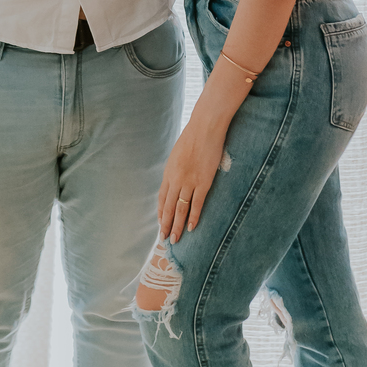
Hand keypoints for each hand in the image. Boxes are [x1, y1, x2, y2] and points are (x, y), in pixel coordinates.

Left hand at [157, 117, 228, 240]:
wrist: (205, 127)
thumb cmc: (193, 137)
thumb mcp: (178, 154)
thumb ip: (176, 169)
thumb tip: (176, 179)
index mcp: (168, 172)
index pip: (161, 197)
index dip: (161, 212)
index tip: (160, 224)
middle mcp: (176, 179)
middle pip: (168, 206)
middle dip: (165, 224)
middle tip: (165, 239)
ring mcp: (189, 181)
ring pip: (180, 209)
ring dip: (177, 225)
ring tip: (175, 239)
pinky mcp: (203, 182)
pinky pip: (197, 204)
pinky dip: (193, 217)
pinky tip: (191, 227)